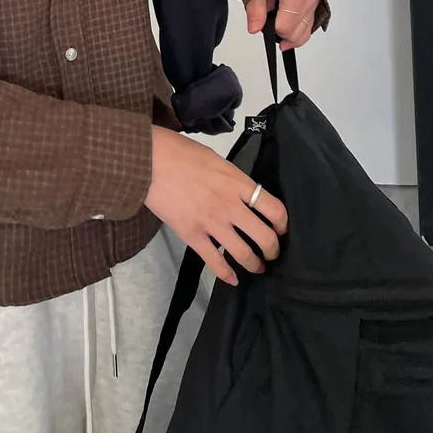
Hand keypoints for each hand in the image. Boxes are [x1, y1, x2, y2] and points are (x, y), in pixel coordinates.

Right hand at [147, 129, 285, 277]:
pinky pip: (214, 261)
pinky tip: (232, 279)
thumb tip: (241, 194)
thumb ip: (232, 180)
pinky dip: (226, 274)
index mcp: (238, 183)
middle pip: (264, 236)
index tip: (281, 230)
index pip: (274, 208)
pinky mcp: (192, 235)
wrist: (149, 161)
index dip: (283, 224)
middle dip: (272, 250)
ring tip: (257, 267)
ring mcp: (211, 222)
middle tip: (272, 254)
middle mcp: (230, 205)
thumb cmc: (180, 152)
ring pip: (243, 253)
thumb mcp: (216, 160)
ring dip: (254, 264)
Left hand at [244, 0, 319, 46]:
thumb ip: (255, 7)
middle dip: (280, 30)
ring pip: (305, 30)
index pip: (285, 26)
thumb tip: (255, 28)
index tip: (263, 18)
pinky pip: (309, 21)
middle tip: (267, 13)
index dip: (271, 27)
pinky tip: (285, 19)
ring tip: (275, 12)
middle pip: (297, 32)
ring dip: (289, 30)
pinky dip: (297, 25)